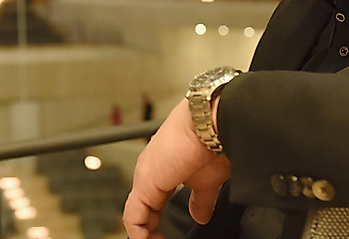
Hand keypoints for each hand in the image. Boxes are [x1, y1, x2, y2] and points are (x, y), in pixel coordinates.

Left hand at [123, 99, 231, 238]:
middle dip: (151, 232)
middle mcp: (149, 172)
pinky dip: (140, 235)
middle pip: (142, 211)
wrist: (212, 121)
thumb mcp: (209, 180)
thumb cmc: (214, 140)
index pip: (153, 203)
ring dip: (146, 235)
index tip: (169, 236)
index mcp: (162, 169)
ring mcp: (145, 177)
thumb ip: (201, 200)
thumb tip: (201, 215)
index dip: (158, 223)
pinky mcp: (145, 183)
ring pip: (136, 215)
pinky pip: (134, 217)